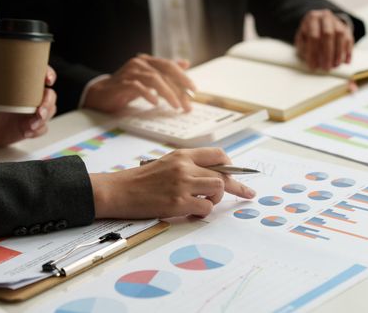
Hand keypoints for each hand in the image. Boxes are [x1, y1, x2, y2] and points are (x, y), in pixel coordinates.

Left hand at [0, 67, 56, 146]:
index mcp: (20, 86)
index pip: (39, 77)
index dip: (48, 75)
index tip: (47, 79)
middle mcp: (29, 99)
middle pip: (50, 96)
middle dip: (49, 102)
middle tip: (40, 109)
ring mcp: (31, 114)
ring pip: (49, 112)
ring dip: (45, 117)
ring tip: (32, 123)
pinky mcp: (30, 128)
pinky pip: (41, 129)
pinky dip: (38, 130)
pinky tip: (28, 131)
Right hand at [82, 54, 195, 112]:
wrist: (100, 94)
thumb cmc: (126, 87)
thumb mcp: (148, 78)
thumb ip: (165, 71)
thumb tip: (186, 63)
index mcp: (147, 61)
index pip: (169, 66)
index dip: (183, 77)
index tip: (193, 90)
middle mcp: (139, 63)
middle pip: (164, 73)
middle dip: (179, 89)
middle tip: (188, 104)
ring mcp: (130, 72)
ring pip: (154, 79)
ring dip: (167, 93)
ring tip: (176, 106)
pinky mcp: (121, 83)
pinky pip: (137, 87)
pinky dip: (148, 94)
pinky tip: (155, 103)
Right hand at [89, 148, 255, 218]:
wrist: (118, 190)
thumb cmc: (140, 180)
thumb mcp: (165, 164)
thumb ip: (187, 167)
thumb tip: (211, 176)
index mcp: (182, 155)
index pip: (217, 155)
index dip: (230, 165)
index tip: (236, 173)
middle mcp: (185, 166)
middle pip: (223, 174)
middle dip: (238, 186)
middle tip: (248, 193)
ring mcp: (182, 184)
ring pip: (218, 189)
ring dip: (215, 199)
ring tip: (202, 204)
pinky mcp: (178, 202)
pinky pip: (206, 207)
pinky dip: (202, 212)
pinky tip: (192, 212)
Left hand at [295, 9, 353, 70]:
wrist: (319, 24)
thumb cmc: (308, 34)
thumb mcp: (301, 39)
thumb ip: (304, 48)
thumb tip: (312, 59)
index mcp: (312, 18)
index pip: (313, 36)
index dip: (313, 53)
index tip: (313, 66)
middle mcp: (326, 17)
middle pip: (328, 34)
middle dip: (327, 53)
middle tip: (326, 68)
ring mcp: (337, 21)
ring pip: (340, 36)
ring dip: (339, 53)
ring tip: (335, 66)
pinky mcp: (346, 28)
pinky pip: (349, 39)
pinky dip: (348, 52)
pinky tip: (345, 62)